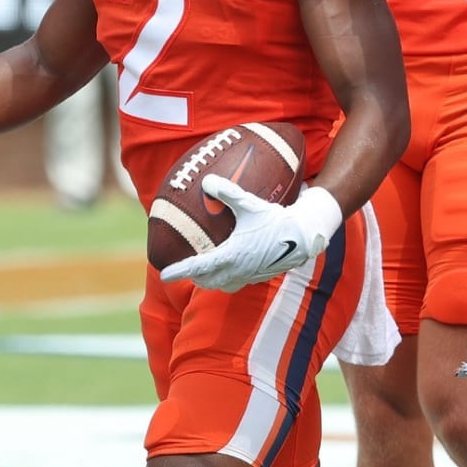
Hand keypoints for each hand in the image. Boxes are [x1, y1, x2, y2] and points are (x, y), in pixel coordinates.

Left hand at [160, 180, 342, 292]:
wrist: (303, 236)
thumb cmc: (276, 219)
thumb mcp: (251, 204)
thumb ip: (228, 192)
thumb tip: (207, 181)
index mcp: (232, 255)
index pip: (198, 267)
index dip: (179, 271)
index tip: (163, 273)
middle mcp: (239, 270)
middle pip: (208, 281)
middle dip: (194, 278)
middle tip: (184, 271)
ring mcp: (250, 275)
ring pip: (223, 285)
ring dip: (211, 281)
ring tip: (205, 273)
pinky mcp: (261, 276)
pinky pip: (238, 282)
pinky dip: (228, 279)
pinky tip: (232, 267)